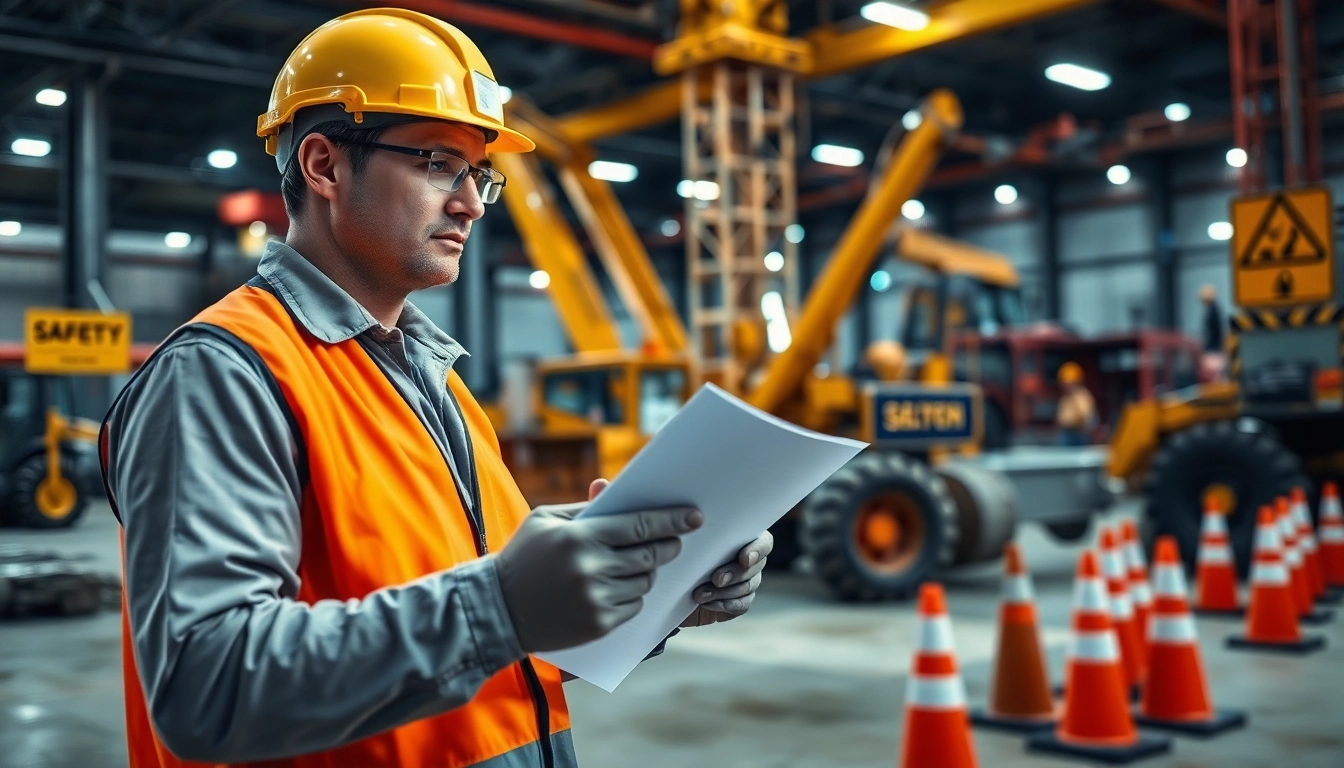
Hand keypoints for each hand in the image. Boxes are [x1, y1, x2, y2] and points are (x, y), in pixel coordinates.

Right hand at [494, 479, 702, 652]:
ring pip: (645, 582)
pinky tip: (619, 588)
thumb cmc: (522, 558)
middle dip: (668, 546)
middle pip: (650, 555)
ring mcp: (596, 599)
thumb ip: (583, 507)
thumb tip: (612, 488)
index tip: (694, 517)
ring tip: (637, 565)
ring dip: (647, 572)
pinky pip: (634, 606)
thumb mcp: (545, 521)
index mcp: (580, 537)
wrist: (497, 609)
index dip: (672, 521)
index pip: (640, 525)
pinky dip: (633, 596)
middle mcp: (592, 568)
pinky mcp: (598, 625)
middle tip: (676, 542)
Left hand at [680, 530, 772, 627]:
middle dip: (734, 573)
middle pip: (756, 566)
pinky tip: (706, 603)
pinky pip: (742, 604)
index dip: (757, 550)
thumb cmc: (676, 560)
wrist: (666, 590)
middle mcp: (747, 559)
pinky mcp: (737, 602)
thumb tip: (699, 525)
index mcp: (740, 538)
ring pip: (748, 586)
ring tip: (700, 594)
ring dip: (724, 591)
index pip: (763, 542)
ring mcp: (745, 582)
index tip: (743, 559)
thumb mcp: (687, 546)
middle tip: (716, 579)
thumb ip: (701, 536)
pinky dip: (724, 604)